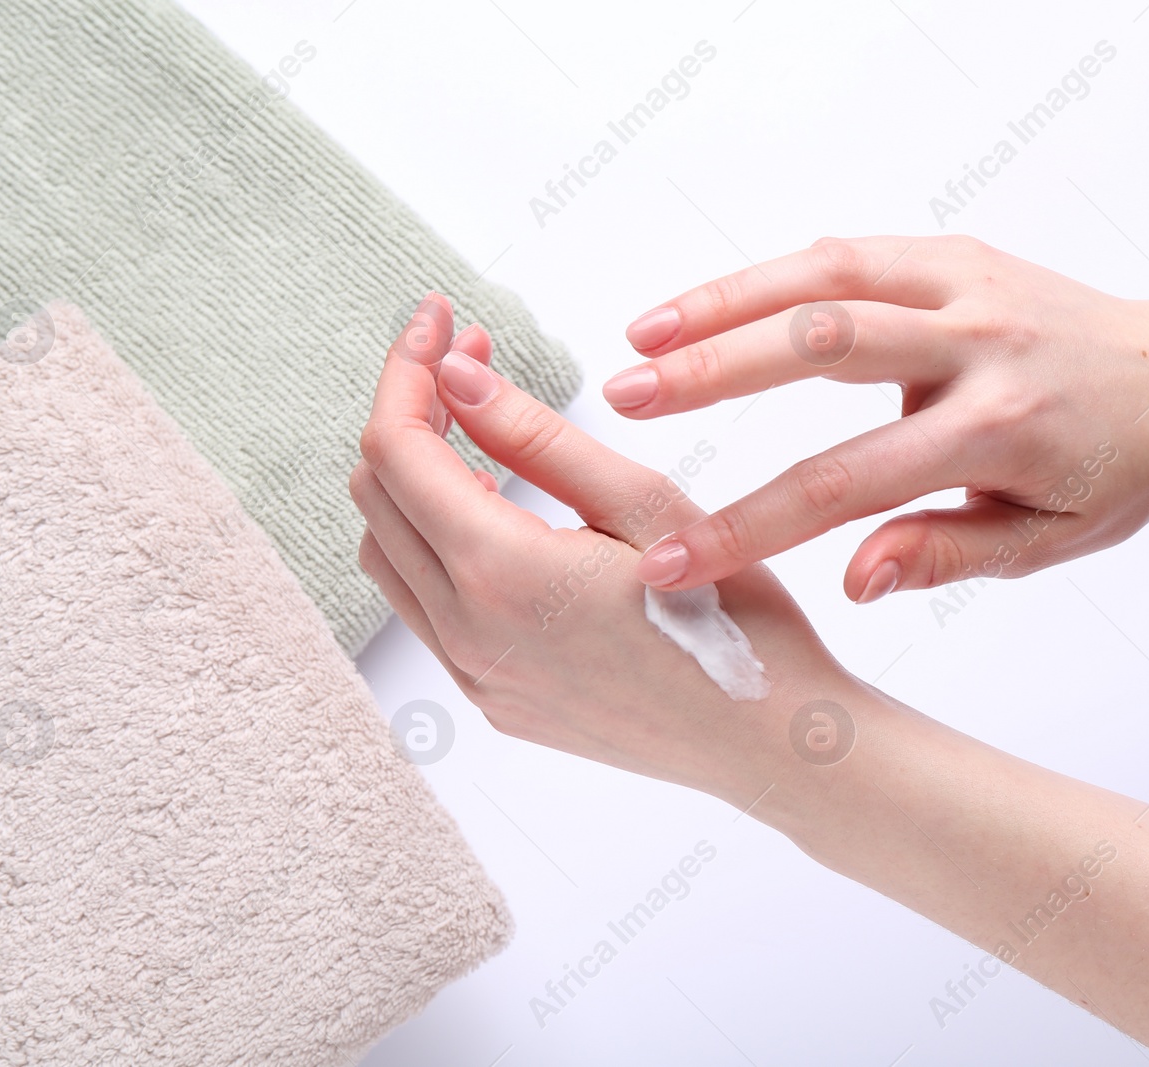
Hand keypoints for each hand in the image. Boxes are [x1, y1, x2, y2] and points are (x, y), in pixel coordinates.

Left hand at [349, 294, 843, 802]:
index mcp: (502, 576)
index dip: (409, 369)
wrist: (771, 742)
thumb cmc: (736, 619)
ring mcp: (474, 676)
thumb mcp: (644, 504)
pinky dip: (434, 544)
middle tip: (474, 362)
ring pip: (388, 556)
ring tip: (479, 433)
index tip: (442, 321)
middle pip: (377, 497)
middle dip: (411, 412)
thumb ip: (536, 437)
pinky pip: (424, 608)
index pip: (399, 449)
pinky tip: (496, 513)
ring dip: (414, 481)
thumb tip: (455, 378)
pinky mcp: (492, 699)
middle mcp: (467, 634)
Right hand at [604, 236, 1148, 599]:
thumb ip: (942, 554)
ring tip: (640, 339)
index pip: (845, 483)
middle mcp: (978, 345)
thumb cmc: (1110, 470)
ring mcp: (966, 285)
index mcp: (998, 430)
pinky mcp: (955, 253)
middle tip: (623, 401)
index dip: (747, 527)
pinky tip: (706, 306)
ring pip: (825, 279)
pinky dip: (770, 275)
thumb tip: (848, 578)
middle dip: (713, 375)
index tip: (668, 562)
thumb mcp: (1042, 541)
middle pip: (822, 348)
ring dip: (723, 303)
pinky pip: (848, 253)